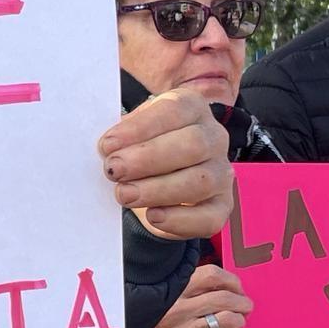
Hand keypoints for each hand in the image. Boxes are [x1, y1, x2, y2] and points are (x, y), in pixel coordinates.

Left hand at [98, 88, 231, 239]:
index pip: (173, 111)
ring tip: (124, 194)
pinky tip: (153, 216)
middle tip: (113, 170)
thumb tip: (106, 149)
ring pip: (200, 181)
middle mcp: (213, 137)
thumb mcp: (127, 133)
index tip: (107, 145)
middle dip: (147, 159)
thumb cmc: (137, 148)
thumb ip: (119, 137)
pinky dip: (179, 219)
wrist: (151, 181)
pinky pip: (209, 217)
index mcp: (191, 108)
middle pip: (192, 145)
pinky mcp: (221, 206)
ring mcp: (222, 173)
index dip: (139, 129)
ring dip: (157, 190)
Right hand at [141, 264, 249, 327]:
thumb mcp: (169, 295)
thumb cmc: (165, 321)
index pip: (211, 275)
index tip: (235, 288)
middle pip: (225, 298)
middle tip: (243, 306)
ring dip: (239, 321)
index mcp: (173, 290)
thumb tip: (230, 282)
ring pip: (230, 320)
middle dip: (242, 302)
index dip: (231, 281)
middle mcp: (177, 309)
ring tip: (234, 323)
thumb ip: (194, 284)